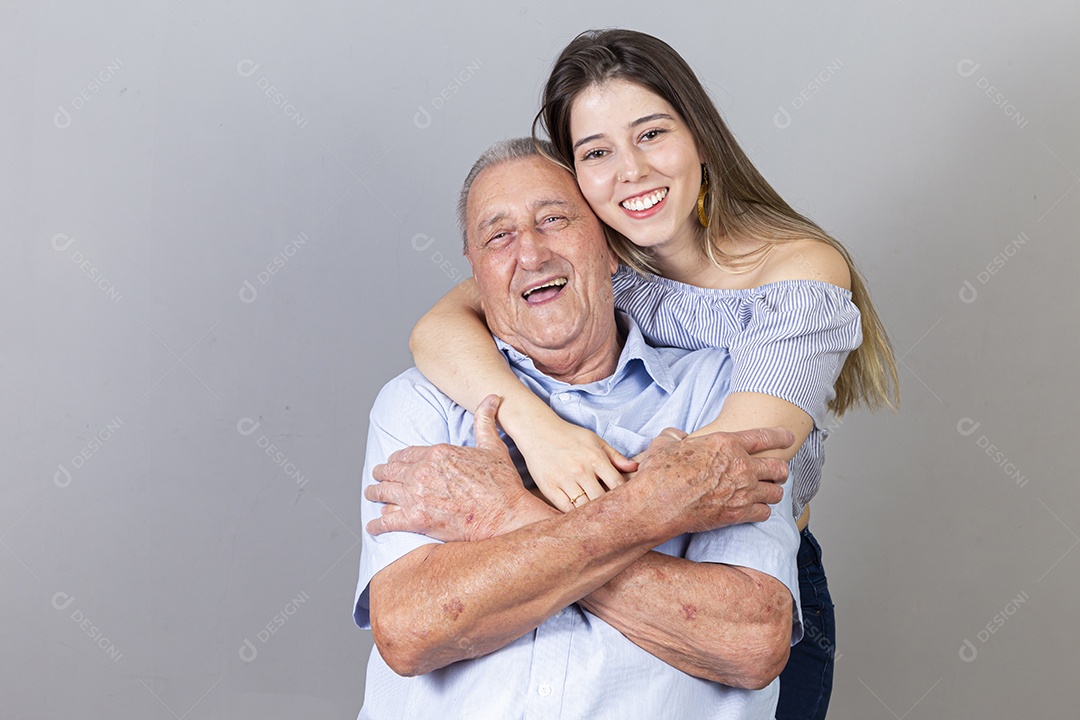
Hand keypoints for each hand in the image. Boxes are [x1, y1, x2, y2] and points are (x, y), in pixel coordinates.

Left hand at [365, 395, 551, 541]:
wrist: (506, 515)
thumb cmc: (502, 484)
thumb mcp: (493, 447)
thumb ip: (485, 421)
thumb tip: (492, 397)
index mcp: (437, 453)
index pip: (406, 454)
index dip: (397, 458)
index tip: (393, 462)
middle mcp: (422, 472)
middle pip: (391, 471)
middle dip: (382, 474)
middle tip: (377, 478)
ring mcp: (417, 497)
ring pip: (384, 493)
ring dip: (375, 493)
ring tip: (371, 495)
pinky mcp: (416, 521)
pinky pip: (386, 521)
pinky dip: (376, 523)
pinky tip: (372, 525)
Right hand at [514, 415, 638, 512]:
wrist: (537, 431)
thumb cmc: (569, 436)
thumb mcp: (595, 441)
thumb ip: (615, 456)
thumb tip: (636, 468)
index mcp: (595, 458)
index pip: (617, 484)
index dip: (624, 497)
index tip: (626, 503)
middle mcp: (581, 470)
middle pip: (601, 499)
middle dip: (609, 508)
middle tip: (614, 517)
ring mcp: (564, 480)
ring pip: (584, 507)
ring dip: (591, 514)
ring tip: (598, 520)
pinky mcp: (549, 488)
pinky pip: (565, 508)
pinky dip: (574, 515)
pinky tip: (580, 517)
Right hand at [632, 427, 793, 534]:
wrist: (658, 504)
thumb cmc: (660, 472)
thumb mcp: (665, 443)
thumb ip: (675, 435)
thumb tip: (677, 436)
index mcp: (726, 443)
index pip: (764, 437)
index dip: (780, 436)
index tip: (789, 438)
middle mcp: (741, 466)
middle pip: (778, 467)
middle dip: (781, 470)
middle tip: (778, 472)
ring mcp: (743, 491)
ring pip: (775, 492)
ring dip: (772, 492)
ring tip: (768, 493)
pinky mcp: (739, 514)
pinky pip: (764, 513)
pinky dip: (762, 511)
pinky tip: (756, 510)